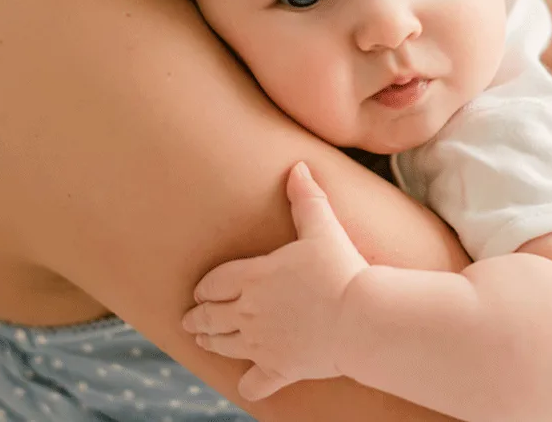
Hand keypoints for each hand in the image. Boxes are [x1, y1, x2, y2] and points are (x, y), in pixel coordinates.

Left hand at [182, 162, 368, 400]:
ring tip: (204, 342)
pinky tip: (249, 384)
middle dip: (198, 318)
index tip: (200, 291)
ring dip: (210, 343)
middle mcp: (248, 312)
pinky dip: (250, 385)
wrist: (361, 317)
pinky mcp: (280, 369)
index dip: (204, 287)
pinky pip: (255, 384)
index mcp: (253, 277)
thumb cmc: (341, 270)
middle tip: (190, 320)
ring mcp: (261, 343)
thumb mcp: (322, 228)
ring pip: (223, 346)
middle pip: (210, 316)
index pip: (214, 283)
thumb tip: (299, 167)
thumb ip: (307, 199)